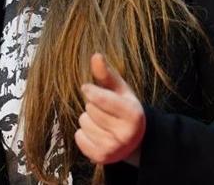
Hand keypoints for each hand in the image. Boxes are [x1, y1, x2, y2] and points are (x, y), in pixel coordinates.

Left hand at [74, 53, 144, 167]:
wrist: (135, 141)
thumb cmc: (124, 109)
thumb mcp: (120, 91)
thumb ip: (107, 74)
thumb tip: (95, 55)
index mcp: (133, 115)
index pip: (103, 100)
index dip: (91, 91)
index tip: (86, 87)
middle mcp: (125, 134)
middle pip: (91, 111)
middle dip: (92, 106)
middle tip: (103, 110)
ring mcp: (114, 148)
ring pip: (84, 124)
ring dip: (88, 120)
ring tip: (101, 122)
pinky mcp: (102, 158)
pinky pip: (79, 138)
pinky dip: (83, 134)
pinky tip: (95, 133)